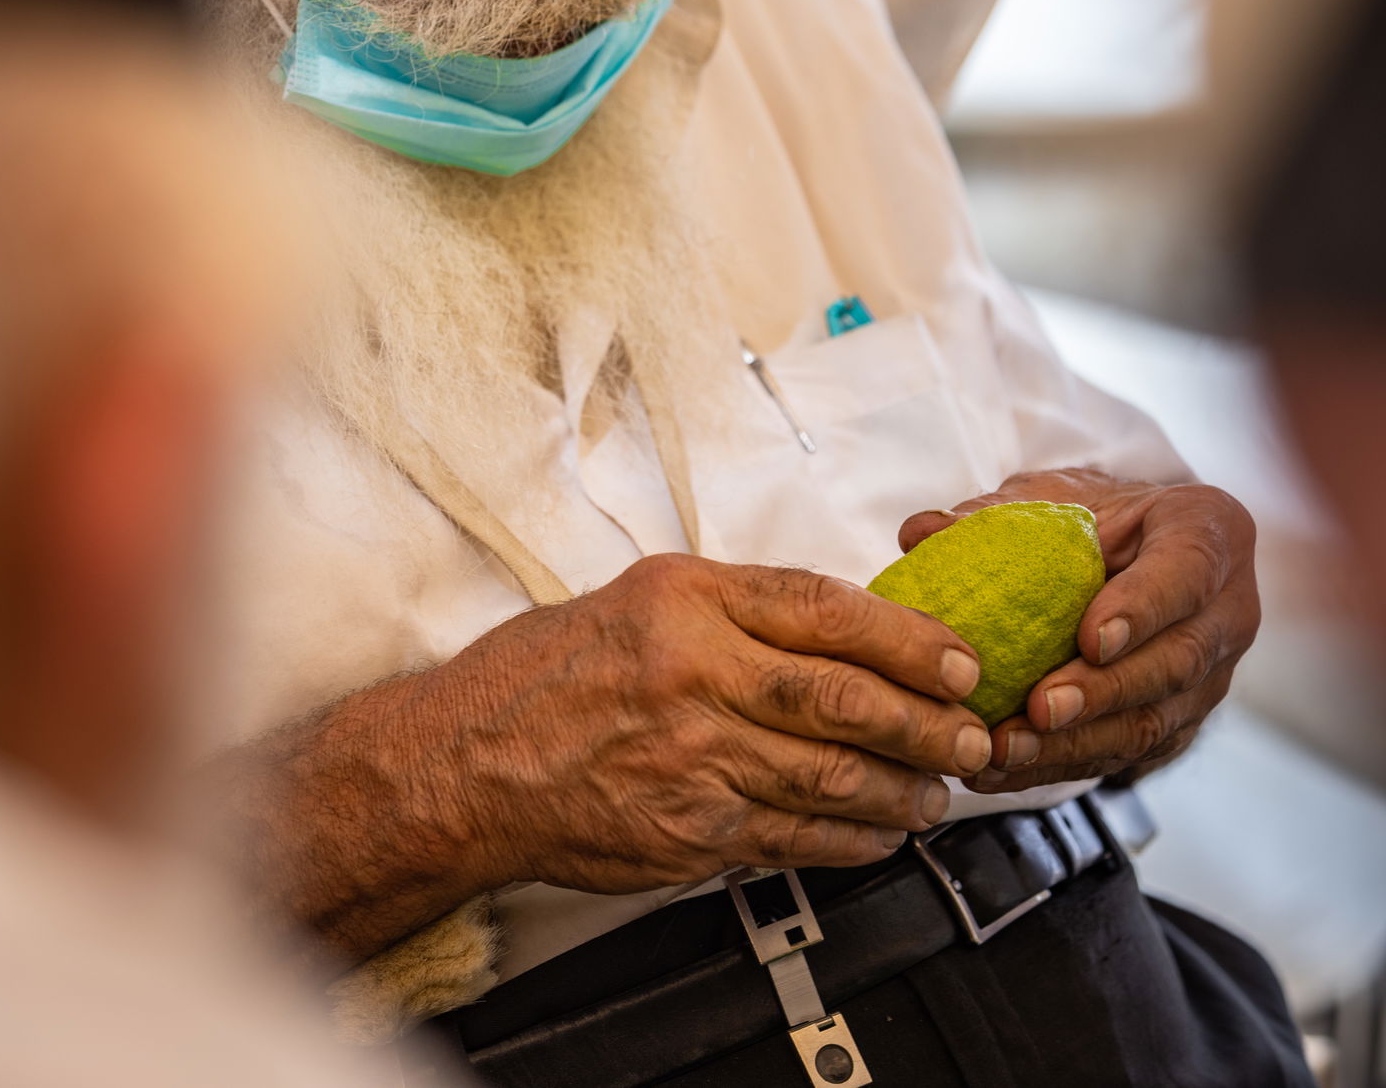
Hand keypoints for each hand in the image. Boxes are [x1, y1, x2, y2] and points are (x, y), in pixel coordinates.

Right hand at [220, 551, 995, 959]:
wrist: (466, 761)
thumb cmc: (548, 672)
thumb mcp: (640, 598)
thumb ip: (736, 610)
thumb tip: (842, 628)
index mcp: (687, 598)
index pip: (825, 608)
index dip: (907, 638)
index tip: (957, 658)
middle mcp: (693, 672)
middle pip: (841, 698)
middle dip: (925, 721)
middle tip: (973, 733)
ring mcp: (690, 758)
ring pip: (828, 778)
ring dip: (901, 791)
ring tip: (939, 791)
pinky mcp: (685, 831)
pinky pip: (790, 840)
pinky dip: (849, 842)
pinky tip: (880, 836)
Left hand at [897, 468, 1258, 793]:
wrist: (1141, 556)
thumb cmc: (1101, 517)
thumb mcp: (1056, 497)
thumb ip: (995, 514)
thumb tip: (920, 532)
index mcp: (1208, 532)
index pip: (1185, 573)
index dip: (1141, 609)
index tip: (1090, 636)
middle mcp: (1226, 612)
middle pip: (1174, 663)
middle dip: (1103, 693)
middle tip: (1038, 708)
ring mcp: (1211, 678)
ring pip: (1153, 722)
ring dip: (1078, 744)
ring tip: (1008, 750)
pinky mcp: (1181, 726)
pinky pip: (1128, 755)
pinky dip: (1065, 765)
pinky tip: (1007, 771)